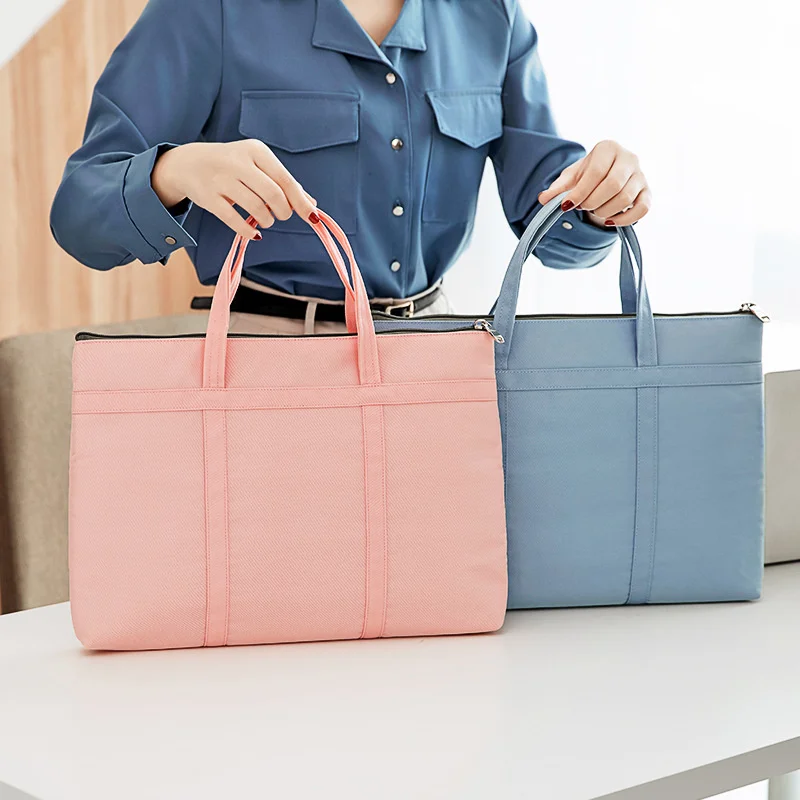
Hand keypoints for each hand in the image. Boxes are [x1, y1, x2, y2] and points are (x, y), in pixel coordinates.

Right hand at [151, 140, 316, 240]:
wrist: (188, 163)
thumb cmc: (232, 165)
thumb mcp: (258, 165)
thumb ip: (283, 183)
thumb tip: (312, 205)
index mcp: (255, 151)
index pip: (285, 179)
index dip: (300, 201)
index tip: (312, 217)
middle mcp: (238, 162)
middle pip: (273, 195)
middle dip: (283, 212)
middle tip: (280, 216)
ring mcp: (221, 180)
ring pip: (256, 208)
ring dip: (267, 220)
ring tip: (265, 220)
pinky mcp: (208, 197)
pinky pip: (234, 220)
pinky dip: (248, 230)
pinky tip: (254, 232)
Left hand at [538, 140, 650, 226]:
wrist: (606, 178)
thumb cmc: (587, 176)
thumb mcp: (570, 179)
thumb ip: (557, 189)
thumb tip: (543, 199)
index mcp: (608, 148)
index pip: (596, 172)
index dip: (580, 192)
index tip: (566, 205)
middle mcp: (629, 158)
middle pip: (613, 185)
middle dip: (593, 202)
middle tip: (582, 207)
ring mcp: (641, 175)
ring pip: (626, 198)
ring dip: (605, 211)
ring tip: (594, 211)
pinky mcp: (647, 192)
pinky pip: (643, 208)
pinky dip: (625, 220)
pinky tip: (609, 221)